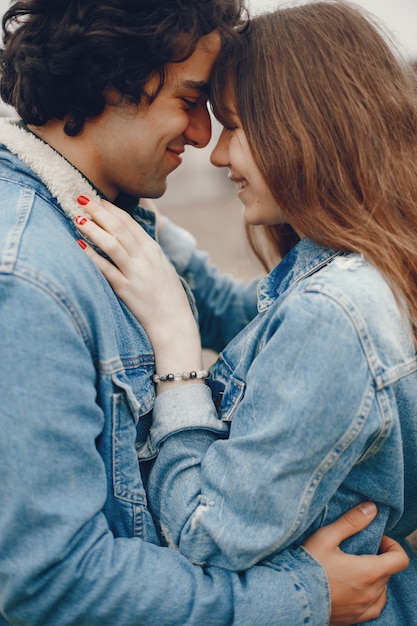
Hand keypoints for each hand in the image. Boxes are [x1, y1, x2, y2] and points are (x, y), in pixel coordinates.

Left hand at [75, 197, 202, 380]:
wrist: (174, 322)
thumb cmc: (167, 296)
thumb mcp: (161, 267)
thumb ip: (146, 251)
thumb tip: (131, 238)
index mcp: (153, 250)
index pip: (129, 223)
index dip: (111, 209)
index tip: (96, 198)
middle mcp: (145, 257)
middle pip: (119, 228)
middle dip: (99, 211)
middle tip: (81, 198)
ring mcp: (136, 272)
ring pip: (112, 243)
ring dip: (93, 228)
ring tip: (77, 217)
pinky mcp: (126, 289)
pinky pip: (106, 269)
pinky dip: (92, 255)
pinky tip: (79, 245)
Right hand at [304, 502, 408, 624]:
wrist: (292, 596)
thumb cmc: (308, 565)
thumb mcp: (327, 536)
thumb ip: (351, 521)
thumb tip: (371, 508)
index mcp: (368, 571)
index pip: (400, 559)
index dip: (392, 546)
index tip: (377, 540)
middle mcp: (371, 592)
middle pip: (388, 572)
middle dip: (379, 558)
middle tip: (360, 550)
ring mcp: (363, 608)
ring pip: (382, 590)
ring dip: (375, 578)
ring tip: (356, 569)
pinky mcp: (355, 618)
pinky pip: (374, 608)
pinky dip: (372, 596)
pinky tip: (357, 589)